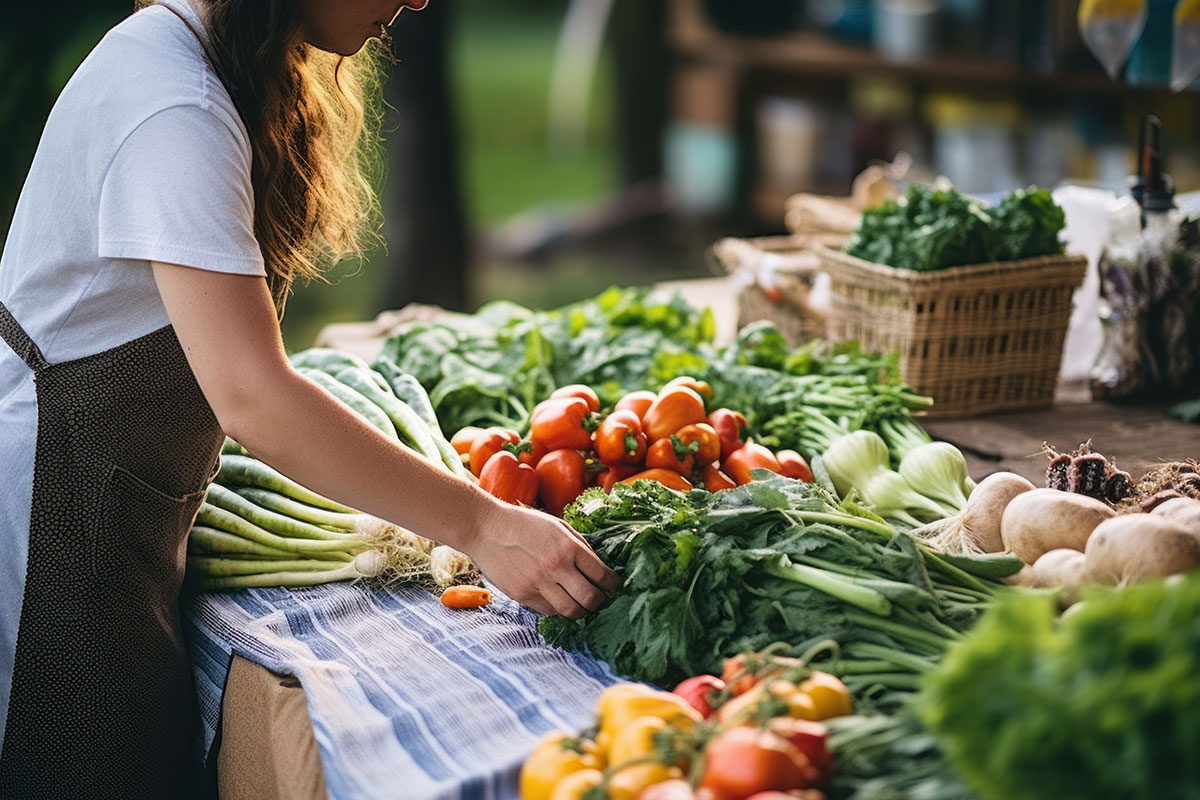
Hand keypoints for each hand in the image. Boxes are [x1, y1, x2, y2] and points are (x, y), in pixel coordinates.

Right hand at [465, 499, 619, 618]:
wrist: (486, 528)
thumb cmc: (524, 524)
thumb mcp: (558, 525)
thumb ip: (580, 546)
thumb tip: (599, 567)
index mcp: (569, 547)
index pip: (603, 576)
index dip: (614, 585)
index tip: (614, 587)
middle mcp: (556, 567)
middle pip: (591, 600)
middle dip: (599, 602)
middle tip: (599, 598)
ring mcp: (538, 583)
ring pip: (571, 611)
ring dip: (580, 609)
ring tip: (580, 602)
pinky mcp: (522, 595)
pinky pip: (549, 610)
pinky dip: (557, 607)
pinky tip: (557, 597)